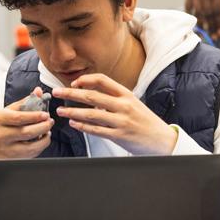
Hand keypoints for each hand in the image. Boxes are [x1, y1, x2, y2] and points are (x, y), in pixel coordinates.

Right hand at [0, 87, 53, 159]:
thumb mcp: (5, 112)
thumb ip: (23, 102)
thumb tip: (39, 91)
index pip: (19, 118)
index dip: (35, 116)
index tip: (45, 114)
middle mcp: (2, 135)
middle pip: (26, 132)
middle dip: (43, 127)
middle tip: (50, 121)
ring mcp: (7, 149)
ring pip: (30, 146)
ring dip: (44, 138)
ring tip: (48, 131)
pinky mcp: (12, 158)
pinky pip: (31, 154)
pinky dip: (40, 146)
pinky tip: (42, 139)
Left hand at [53, 74, 177, 154]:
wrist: (163, 140)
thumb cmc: (145, 121)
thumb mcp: (133, 103)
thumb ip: (113, 99)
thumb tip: (90, 97)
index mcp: (126, 94)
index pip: (102, 80)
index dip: (86, 80)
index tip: (73, 82)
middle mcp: (124, 105)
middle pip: (91, 96)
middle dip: (70, 93)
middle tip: (56, 93)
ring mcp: (121, 121)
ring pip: (91, 114)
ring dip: (72, 112)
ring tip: (60, 111)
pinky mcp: (120, 136)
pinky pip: (96, 130)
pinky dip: (83, 127)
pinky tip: (73, 124)